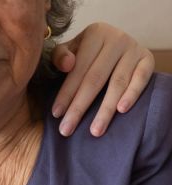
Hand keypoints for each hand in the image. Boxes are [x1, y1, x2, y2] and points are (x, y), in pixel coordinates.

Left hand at [51, 22, 154, 136]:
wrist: (117, 43)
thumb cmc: (87, 52)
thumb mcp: (71, 49)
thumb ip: (60, 56)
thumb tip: (67, 65)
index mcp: (95, 34)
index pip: (78, 69)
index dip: (66, 93)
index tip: (56, 114)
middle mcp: (116, 38)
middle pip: (95, 79)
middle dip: (79, 107)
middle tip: (67, 130)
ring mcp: (134, 49)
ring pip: (118, 83)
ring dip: (105, 110)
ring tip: (95, 131)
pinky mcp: (148, 59)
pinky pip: (141, 79)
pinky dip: (132, 95)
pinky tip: (121, 111)